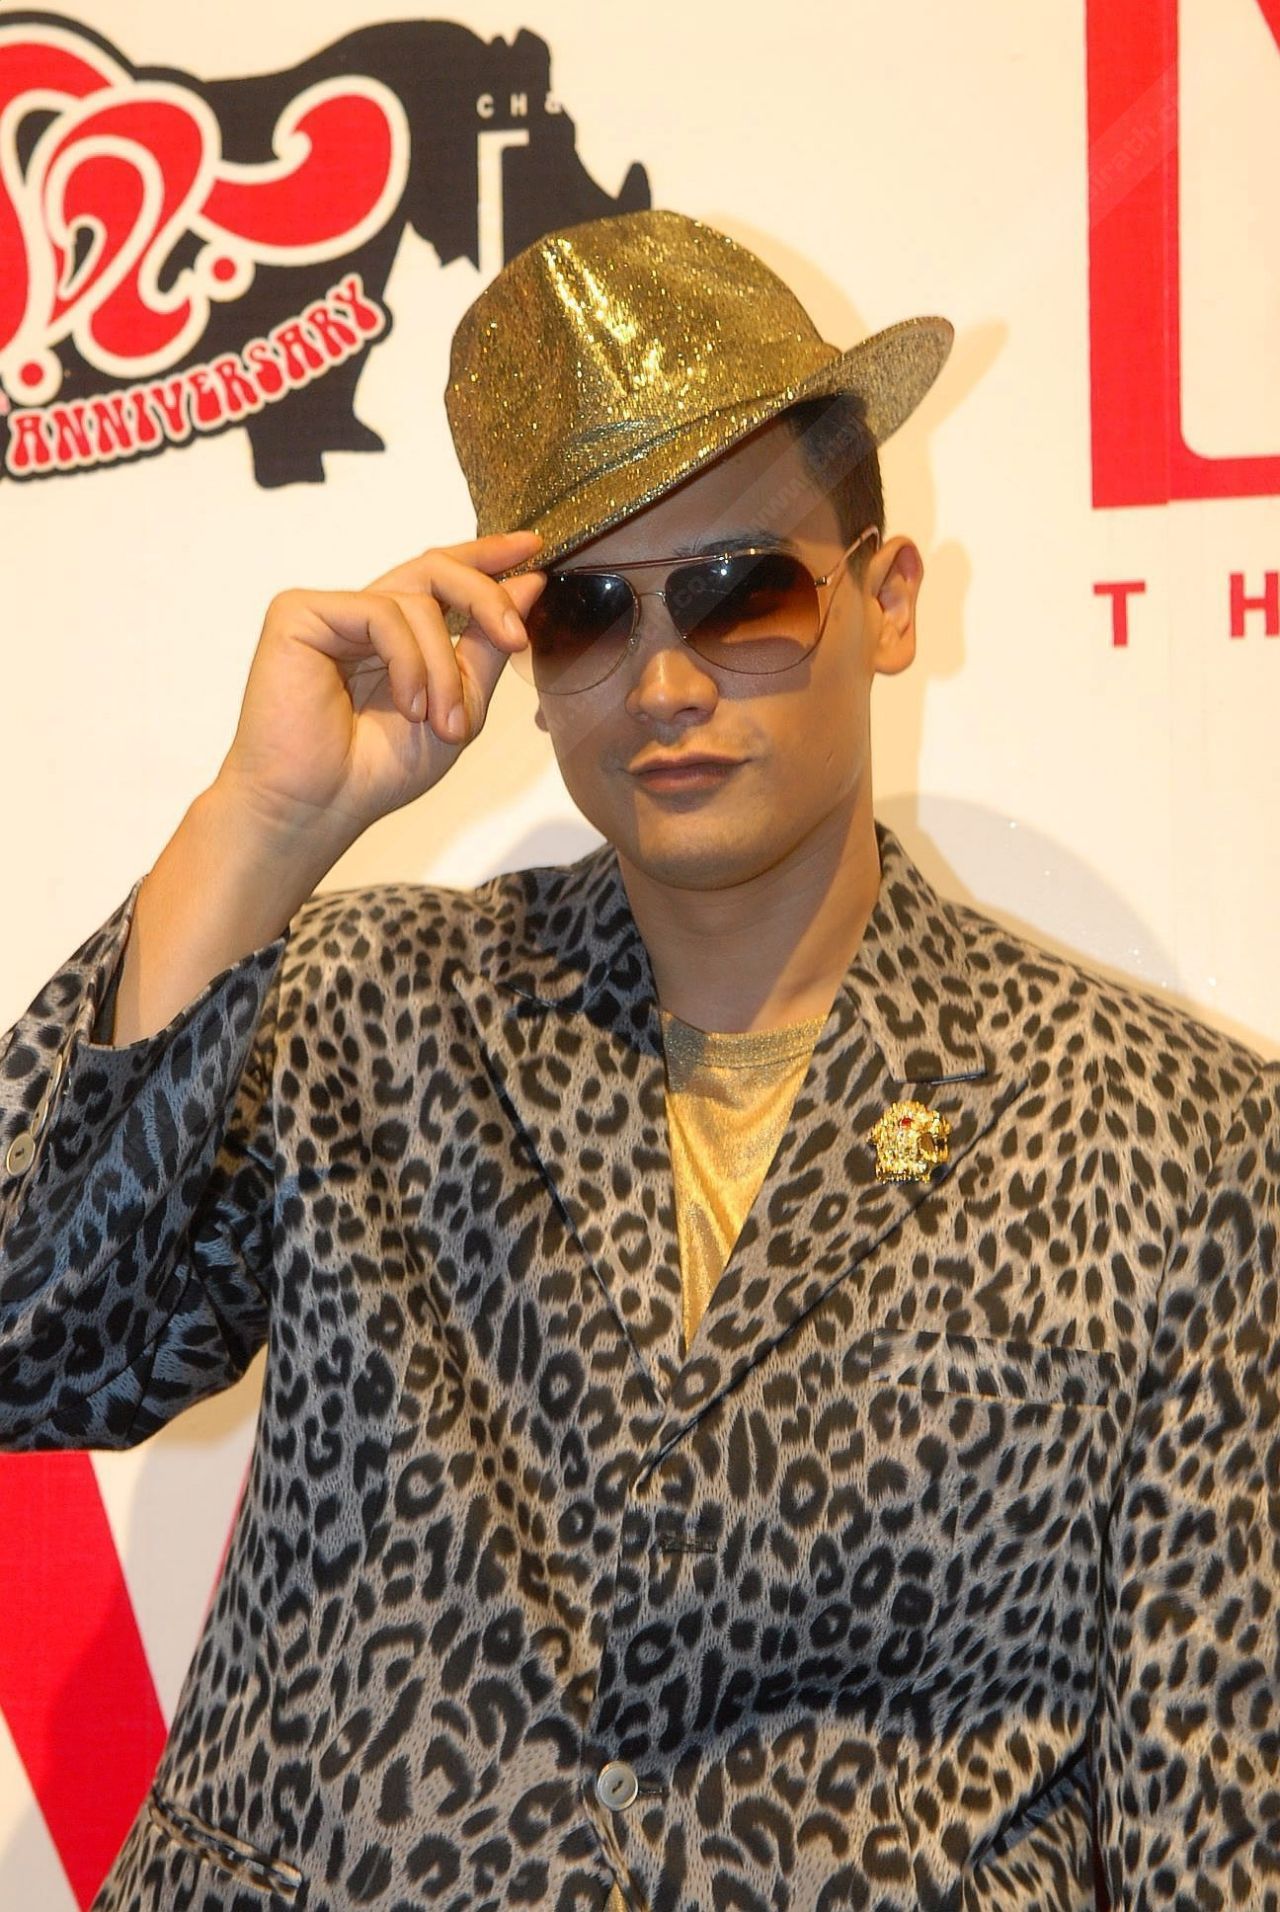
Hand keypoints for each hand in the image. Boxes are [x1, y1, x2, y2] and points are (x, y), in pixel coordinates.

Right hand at [213, 530, 545, 853]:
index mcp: (394, 635)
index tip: (534, 548)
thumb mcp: (460, 705)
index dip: (485, 556)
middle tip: (516, 637)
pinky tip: (408, 706)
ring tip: (443, 723)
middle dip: (486, 598)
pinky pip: (381, 613)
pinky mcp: (299, 614)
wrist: (320, 806)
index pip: (440, 576)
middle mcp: (360, 617)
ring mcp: (329, 612)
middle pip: (435, 569)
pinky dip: (409, 662)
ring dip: (445, 668)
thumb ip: (488, 644)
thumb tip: (529, 581)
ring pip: (416, 600)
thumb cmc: (377, 770)